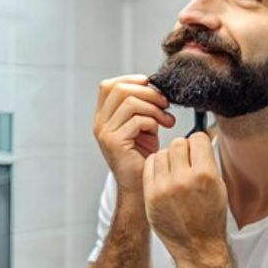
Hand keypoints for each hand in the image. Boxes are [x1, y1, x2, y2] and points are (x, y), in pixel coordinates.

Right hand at [93, 74, 175, 193]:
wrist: (140, 187)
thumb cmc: (143, 156)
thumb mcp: (142, 124)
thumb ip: (141, 106)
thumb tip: (153, 86)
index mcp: (103, 117)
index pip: (109, 86)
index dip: (131, 80)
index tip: (151, 86)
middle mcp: (99, 124)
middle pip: (119, 89)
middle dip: (148, 92)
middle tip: (165, 103)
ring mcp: (104, 133)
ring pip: (130, 102)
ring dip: (154, 107)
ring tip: (168, 119)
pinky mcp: (114, 143)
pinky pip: (137, 120)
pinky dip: (154, 121)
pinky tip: (163, 129)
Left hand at [143, 133, 228, 261]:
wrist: (197, 246)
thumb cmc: (210, 218)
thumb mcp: (218, 186)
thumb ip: (207, 161)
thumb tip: (199, 139)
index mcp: (205, 175)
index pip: (197, 138)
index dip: (198, 142)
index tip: (198, 147)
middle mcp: (183, 180)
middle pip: (177, 143)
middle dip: (183, 149)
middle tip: (186, 160)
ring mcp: (164, 187)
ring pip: (162, 153)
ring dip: (169, 157)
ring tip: (175, 170)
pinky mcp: (150, 195)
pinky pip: (149, 166)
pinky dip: (156, 166)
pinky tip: (164, 176)